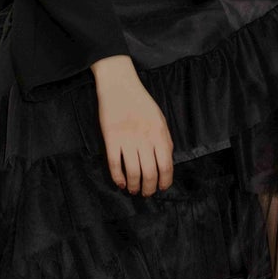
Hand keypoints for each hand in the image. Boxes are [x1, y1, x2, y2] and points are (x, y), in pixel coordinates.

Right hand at [94, 72, 173, 196]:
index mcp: (159, 134)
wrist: (119, 85)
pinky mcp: (111, 139)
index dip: (165, 181)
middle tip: (146, 192)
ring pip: (132, 172)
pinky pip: (114, 164)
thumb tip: (166, 163)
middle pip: (149, 173)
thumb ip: (164, 140)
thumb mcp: (160, 119)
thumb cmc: (141, 102)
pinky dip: (118, 178)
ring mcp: (127, 139)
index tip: (162, 187)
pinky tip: (121, 183)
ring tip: (133, 189)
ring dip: (134, 186)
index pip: (166, 166)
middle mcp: (144, 139)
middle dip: (149, 188)